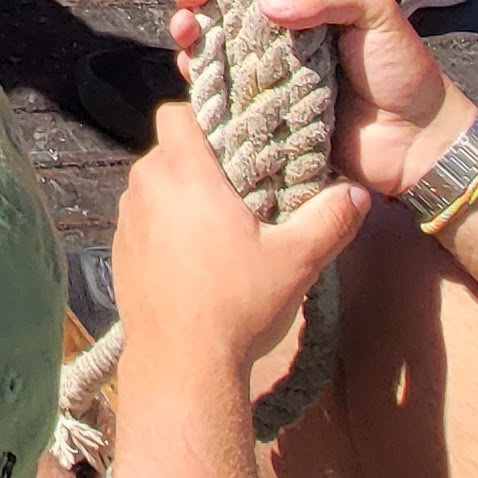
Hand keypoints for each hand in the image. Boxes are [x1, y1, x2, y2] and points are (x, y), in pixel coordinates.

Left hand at [110, 99, 370, 383]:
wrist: (182, 363)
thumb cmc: (238, 305)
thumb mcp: (296, 261)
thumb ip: (330, 220)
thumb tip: (359, 193)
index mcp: (183, 173)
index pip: (176, 114)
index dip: (202, 119)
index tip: (232, 141)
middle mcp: (146, 187)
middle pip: (169, 151)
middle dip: (199, 163)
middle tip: (238, 190)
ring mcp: (126, 220)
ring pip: (154, 186)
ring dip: (180, 197)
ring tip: (219, 228)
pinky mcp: (118, 251)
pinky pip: (143, 220)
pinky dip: (163, 228)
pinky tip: (194, 260)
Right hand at [165, 0, 468, 199]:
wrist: (415, 142)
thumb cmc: (401, 69)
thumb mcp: (374, 11)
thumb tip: (266, 6)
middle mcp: (276, 30)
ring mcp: (263, 69)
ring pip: (207, 39)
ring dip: (187, 24)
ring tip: (189, 24)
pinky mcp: (257, 109)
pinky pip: (216, 88)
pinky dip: (196, 72)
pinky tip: (192, 61)